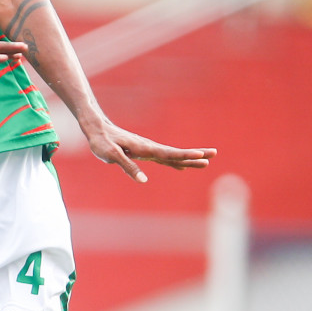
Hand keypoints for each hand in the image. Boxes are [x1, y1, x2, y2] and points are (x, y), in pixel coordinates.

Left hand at [82, 121, 216, 182]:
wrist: (97, 129)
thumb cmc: (102, 142)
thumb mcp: (111, 155)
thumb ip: (127, 167)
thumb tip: (143, 181)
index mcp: (145, 148)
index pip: (170, 153)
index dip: (186, 155)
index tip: (202, 155)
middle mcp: (150, 148)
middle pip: (176, 153)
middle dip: (195, 155)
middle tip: (214, 154)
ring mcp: (149, 150)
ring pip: (173, 156)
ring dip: (189, 159)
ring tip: (206, 162)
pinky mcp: (144, 153)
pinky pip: (164, 159)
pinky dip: (175, 162)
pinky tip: (181, 168)